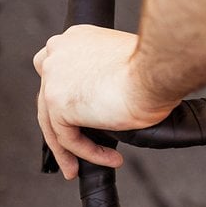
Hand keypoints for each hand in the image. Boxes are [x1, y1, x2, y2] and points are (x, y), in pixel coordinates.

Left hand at [33, 25, 176, 179]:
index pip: (59, 71)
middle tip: (74, 145)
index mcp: (75, 40)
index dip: (67, 94)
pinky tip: (110, 159)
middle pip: (49, 97)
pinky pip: (67, 138)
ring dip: (70, 149)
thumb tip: (112, 100)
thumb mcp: (125, 65)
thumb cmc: (154, 66)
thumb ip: (107, 75)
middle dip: (62, 125)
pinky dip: (88, 152)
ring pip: (53, 122)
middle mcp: (58, 54)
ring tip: (81, 166)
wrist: (157, 72)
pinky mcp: (58, 103)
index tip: (80, 114)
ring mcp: (54, 78)